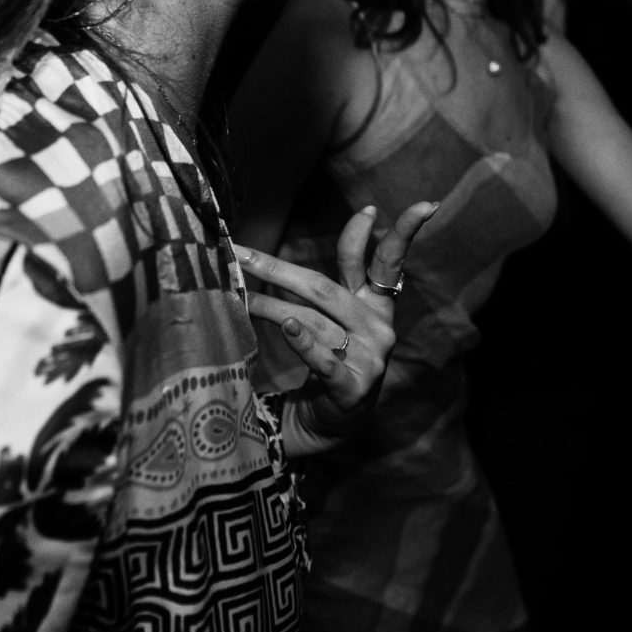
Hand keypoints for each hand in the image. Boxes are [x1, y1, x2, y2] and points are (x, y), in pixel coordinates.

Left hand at [235, 198, 435, 437]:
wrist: (332, 425)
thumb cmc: (331, 360)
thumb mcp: (335, 318)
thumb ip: (324, 284)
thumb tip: (280, 251)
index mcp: (377, 305)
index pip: (387, 261)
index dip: (396, 231)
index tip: (386, 206)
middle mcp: (378, 327)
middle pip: (324, 288)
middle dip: (277, 268)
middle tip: (238, 252)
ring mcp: (370, 358)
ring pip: (313, 320)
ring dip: (267, 305)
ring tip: (235, 295)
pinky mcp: (354, 387)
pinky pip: (324, 359)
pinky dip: (303, 342)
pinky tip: (288, 326)